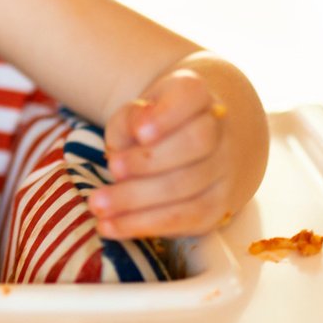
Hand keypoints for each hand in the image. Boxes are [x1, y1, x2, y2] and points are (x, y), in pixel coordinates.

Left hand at [90, 67, 239, 239]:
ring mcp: (224, 170)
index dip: (167, 116)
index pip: (191, 96)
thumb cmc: (152, 127)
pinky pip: (185, 219)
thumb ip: (130, 118)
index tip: (140, 133)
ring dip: (138, 200)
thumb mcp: (134, 113)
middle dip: (150, 161)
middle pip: (195, 144)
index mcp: (196, 96)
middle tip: (112, 169)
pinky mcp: (217, 207)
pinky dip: (144, 225)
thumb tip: (136, 130)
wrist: (192, 147)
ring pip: (189, 187)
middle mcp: (220, 131)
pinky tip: (110, 226)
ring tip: (99, 206)